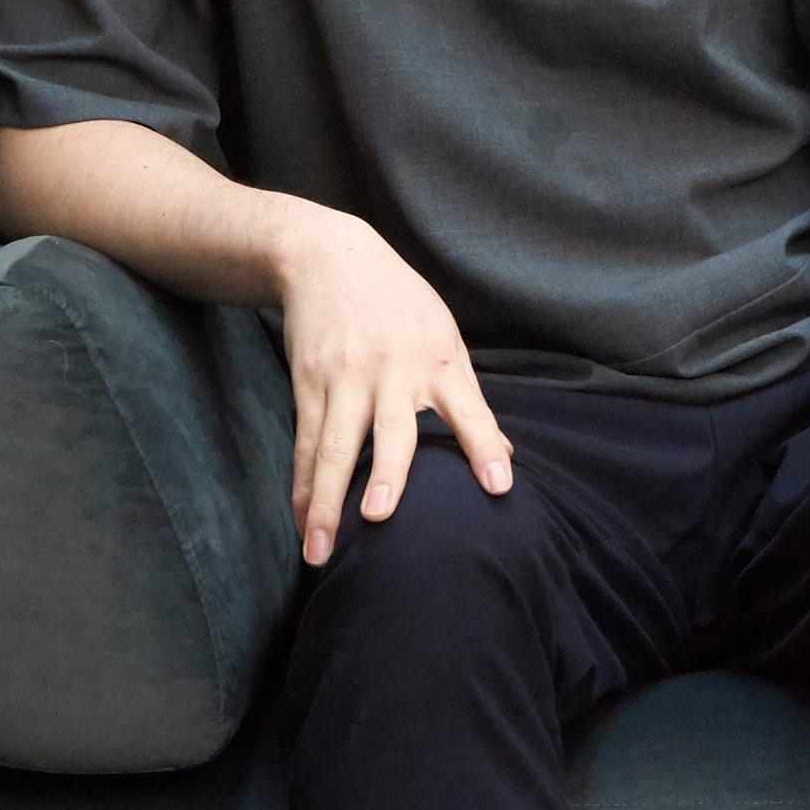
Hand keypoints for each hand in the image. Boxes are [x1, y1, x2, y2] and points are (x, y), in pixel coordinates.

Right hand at [268, 202, 513, 565]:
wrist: (328, 258)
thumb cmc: (401, 305)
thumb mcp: (445, 336)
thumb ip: (470, 397)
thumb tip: (508, 456)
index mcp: (439, 361)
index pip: (470, 409)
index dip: (485, 446)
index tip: (500, 486)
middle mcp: (393, 372)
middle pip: (392, 431)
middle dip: (386, 474)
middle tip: (380, 518)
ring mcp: (346, 379)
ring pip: (335, 447)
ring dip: (326, 502)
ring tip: (319, 551)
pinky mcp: (309, 384)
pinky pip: (306, 442)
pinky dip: (303, 484)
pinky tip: (301, 519)